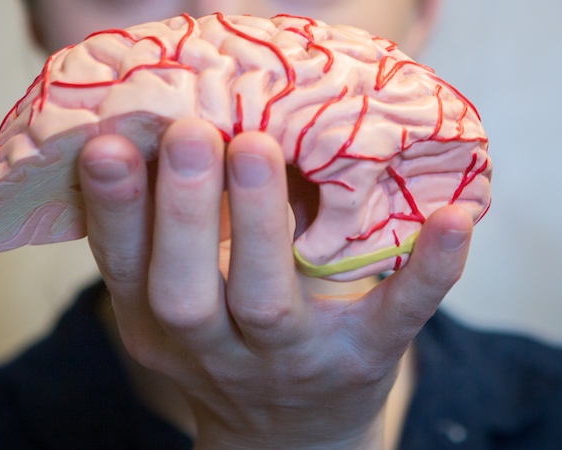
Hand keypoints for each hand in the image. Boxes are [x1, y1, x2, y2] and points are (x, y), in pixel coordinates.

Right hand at [78, 118, 472, 448]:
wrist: (292, 437)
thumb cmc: (231, 344)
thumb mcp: (183, 302)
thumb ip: (178, 233)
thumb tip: (187, 121)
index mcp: (163, 326)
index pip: (129, 269)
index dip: (114, 212)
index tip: (109, 145)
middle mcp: (217, 349)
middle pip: (187, 295)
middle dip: (185, 213)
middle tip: (193, 133)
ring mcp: (294, 359)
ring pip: (267, 305)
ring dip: (260, 227)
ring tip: (258, 149)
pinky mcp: (365, 359)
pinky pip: (399, 319)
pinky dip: (428, 270)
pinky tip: (451, 218)